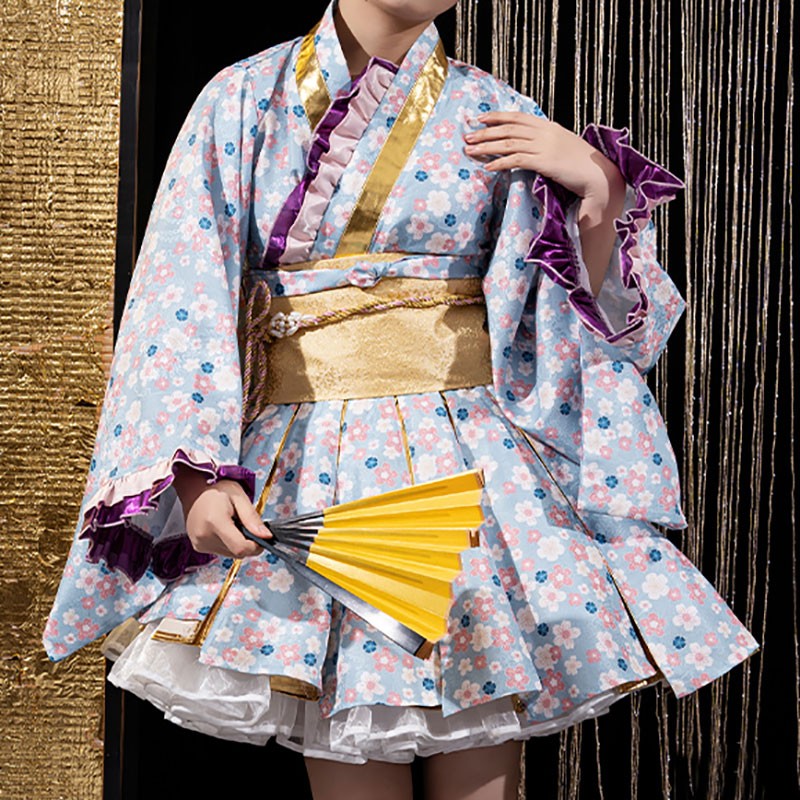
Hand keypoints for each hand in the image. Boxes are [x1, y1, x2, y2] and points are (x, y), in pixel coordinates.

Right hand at [172, 464, 271, 558]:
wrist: (194, 491)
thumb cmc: (216, 490)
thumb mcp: (239, 496)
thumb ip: (252, 518)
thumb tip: (266, 536)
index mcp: (214, 521)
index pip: (240, 548)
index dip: (256, 546)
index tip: (262, 537)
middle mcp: (204, 536)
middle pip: (237, 553)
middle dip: (248, 543)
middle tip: (246, 525)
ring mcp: (199, 543)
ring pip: (231, 554)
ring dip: (238, 544)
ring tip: (234, 525)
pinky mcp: (198, 546)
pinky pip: (222, 552)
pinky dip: (229, 544)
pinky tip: (226, 530)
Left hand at [464, 111, 626, 296]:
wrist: (599, 175)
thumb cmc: (582, 165)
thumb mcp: (562, 147)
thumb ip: (546, 143)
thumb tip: (529, 146)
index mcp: (548, 126)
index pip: (517, 117)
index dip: (496, 117)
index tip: (479, 119)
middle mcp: (545, 132)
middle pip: (508, 129)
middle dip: (485, 132)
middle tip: (467, 136)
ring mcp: (544, 146)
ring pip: (508, 143)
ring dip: (486, 147)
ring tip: (470, 151)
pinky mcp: (544, 162)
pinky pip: (516, 160)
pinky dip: (499, 163)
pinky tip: (487, 167)